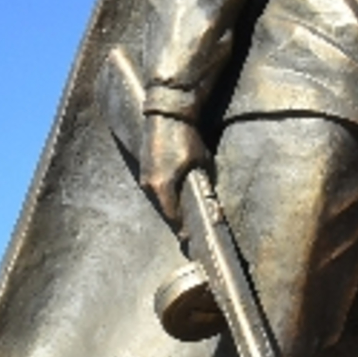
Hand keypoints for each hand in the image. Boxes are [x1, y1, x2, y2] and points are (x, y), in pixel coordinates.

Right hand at [141, 114, 209, 228]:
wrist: (166, 116)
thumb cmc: (186, 138)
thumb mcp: (201, 163)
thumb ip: (204, 185)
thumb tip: (212, 204)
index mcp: (163, 186)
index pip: (174, 217)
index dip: (184, 230)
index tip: (192, 240)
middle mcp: (149, 185)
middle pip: (166, 211)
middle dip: (179, 221)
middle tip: (191, 234)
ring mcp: (144, 177)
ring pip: (160, 201)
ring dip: (172, 208)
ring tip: (185, 219)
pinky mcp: (145, 170)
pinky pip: (156, 190)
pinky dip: (166, 197)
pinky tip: (176, 199)